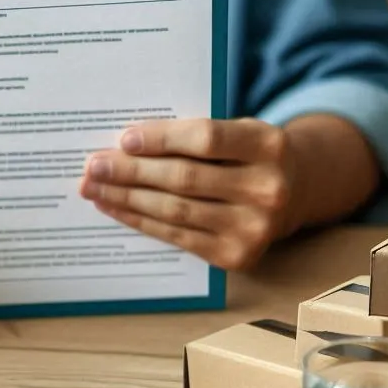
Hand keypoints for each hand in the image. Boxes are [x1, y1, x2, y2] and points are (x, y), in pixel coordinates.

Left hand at [79, 118, 294, 269]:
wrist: (293, 194)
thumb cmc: (246, 155)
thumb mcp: (236, 131)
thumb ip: (192, 135)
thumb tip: (124, 146)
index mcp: (268, 145)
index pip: (206, 139)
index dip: (161, 139)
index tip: (123, 139)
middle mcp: (268, 189)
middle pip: (184, 178)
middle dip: (131, 172)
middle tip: (93, 166)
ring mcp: (254, 227)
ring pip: (175, 210)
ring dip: (126, 199)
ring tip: (94, 188)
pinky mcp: (236, 256)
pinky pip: (177, 236)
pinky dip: (140, 221)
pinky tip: (115, 208)